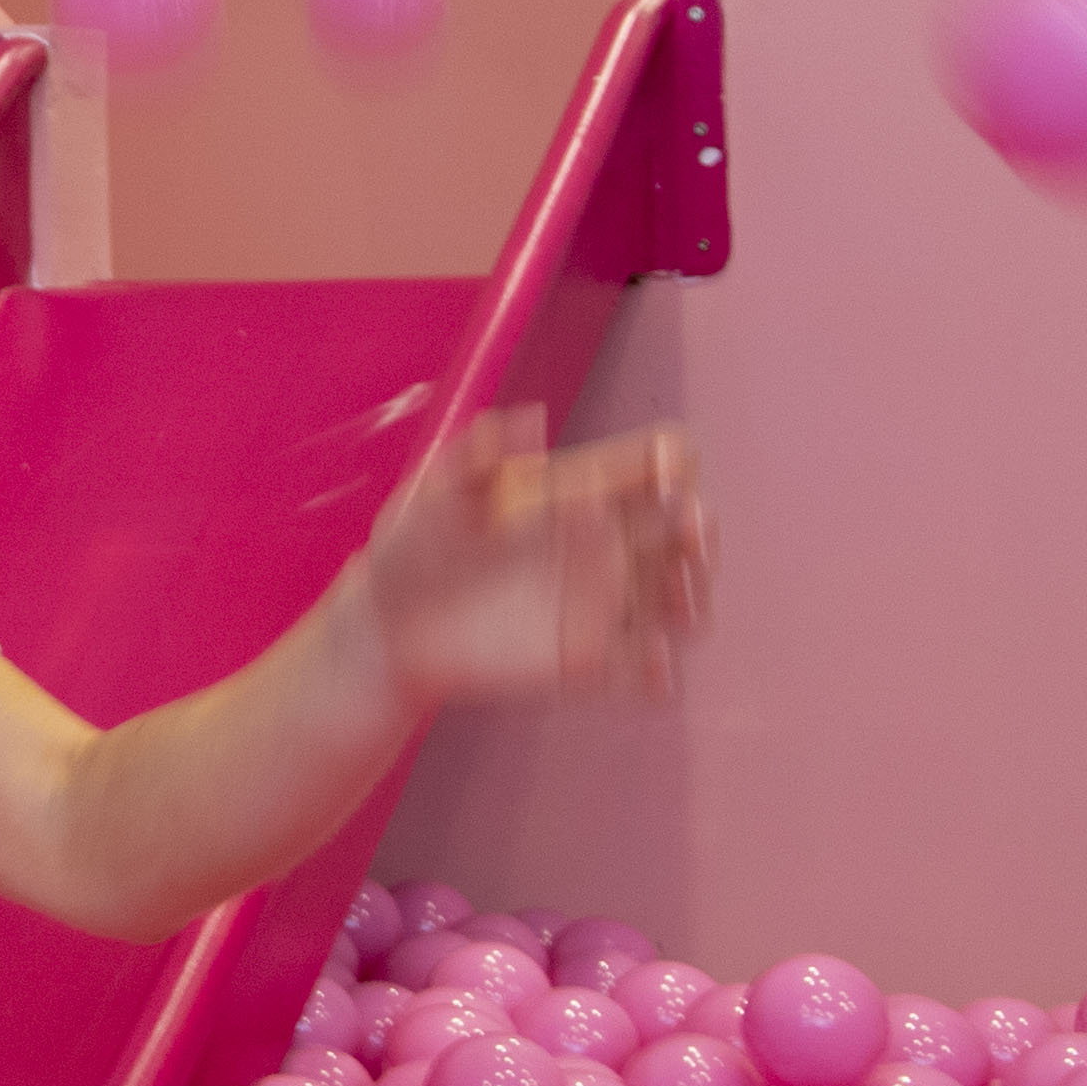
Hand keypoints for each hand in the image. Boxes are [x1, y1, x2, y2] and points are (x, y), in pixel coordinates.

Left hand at [351, 407, 711, 712]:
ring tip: (681, 600)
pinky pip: (641, 667)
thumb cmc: (411, 549)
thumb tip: (523, 416)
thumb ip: (474, 459)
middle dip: (697, 529)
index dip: (670, 462)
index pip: (648, 468)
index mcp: (577, 494)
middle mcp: (602, 545)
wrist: (389, 628)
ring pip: (676, 598)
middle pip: (679, 530)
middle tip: (690, 532)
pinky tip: (651, 665)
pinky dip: (657, 669)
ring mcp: (601, 603)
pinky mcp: (589, 660)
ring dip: (691, 596)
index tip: (666, 470)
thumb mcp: (433, 496)